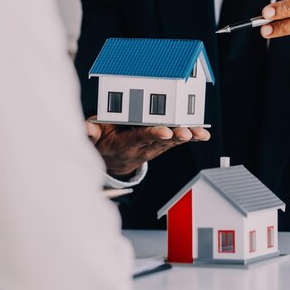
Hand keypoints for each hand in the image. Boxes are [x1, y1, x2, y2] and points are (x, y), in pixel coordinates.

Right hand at [86, 117, 210, 175]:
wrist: (114, 160)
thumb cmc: (103, 141)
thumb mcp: (92, 137)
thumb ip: (90, 132)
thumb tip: (86, 129)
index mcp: (125, 143)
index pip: (140, 138)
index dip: (152, 134)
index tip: (165, 131)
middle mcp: (143, 147)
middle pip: (160, 141)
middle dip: (174, 136)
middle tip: (186, 133)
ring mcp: (154, 147)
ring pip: (172, 141)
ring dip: (187, 137)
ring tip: (200, 134)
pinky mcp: (162, 145)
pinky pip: (177, 141)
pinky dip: (191, 137)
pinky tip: (203, 135)